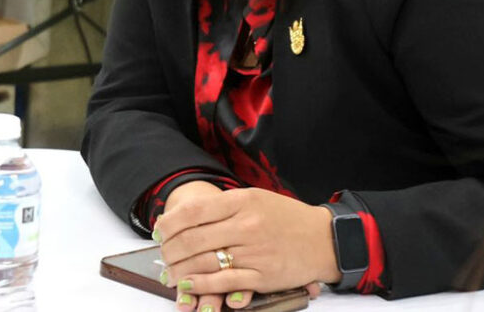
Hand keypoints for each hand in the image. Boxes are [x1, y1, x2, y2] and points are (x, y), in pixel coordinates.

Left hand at [156, 187, 337, 310]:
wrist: (324, 239)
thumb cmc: (287, 217)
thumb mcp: (257, 198)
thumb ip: (225, 205)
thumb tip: (188, 214)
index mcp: (243, 201)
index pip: (195, 211)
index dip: (170, 222)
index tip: (159, 229)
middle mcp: (246, 225)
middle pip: (194, 238)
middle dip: (170, 249)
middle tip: (161, 254)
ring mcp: (254, 252)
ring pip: (205, 261)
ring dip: (180, 269)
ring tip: (168, 272)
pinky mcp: (262, 276)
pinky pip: (223, 282)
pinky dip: (200, 284)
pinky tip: (187, 284)